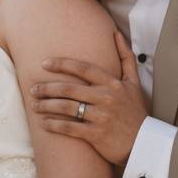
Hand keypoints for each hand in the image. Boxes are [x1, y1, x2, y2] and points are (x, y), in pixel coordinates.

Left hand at [30, 32, 147, 165]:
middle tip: (32, 89)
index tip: (44, 64)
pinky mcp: (96, 135)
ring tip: (34, 105)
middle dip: (47, 88)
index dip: (62, 64)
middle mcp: (106, 98)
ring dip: (46, 106)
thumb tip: (115, 34)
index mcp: (113, 83)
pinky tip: (44, 123)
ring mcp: (101, 117)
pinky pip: (70, 128)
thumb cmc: (136, 112)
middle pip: (69, 88)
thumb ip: (125, 57)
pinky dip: (54, 125)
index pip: (83, 68)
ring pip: (66, 108)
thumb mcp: (134, 83)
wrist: (145, 143)